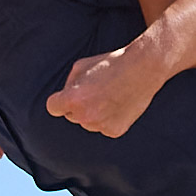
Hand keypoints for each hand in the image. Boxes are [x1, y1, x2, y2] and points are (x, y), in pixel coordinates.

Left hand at [48, 40, 165, 137]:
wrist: (143, 69)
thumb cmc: (111, 64)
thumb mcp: (81, 66)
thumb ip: (68, 84)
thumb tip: (64, 97)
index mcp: (73, 99)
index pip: (53, 108)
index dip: (59, 101)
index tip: (67, 97)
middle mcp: (84, 116)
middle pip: (71, 116)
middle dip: (78, 106)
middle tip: (95, 92)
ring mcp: (100, 125)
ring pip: (88, 123)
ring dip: (93, 114)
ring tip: (109, 96)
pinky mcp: (114, 131)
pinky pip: (104, 127)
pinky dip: (108, 119)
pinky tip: (118, 105)